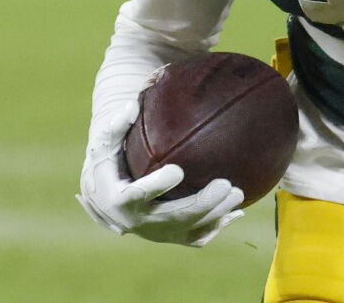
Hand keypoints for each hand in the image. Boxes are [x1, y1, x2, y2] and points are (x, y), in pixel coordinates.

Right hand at [76, 98, 244, 245]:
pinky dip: (215, 227)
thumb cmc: (110, 162)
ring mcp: (155, 233)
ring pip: (188, 230)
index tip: (178, 170)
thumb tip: (132, 105)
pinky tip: (235, 214)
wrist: (108, 196)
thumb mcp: (105, 145)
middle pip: (172, 218)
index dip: (156, 186)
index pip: (137, 196)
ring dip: (215, 214)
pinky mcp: (170, 237)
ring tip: (238, 194)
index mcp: (118, 200)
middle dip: (201, 204)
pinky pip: (195, 238)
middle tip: (226, 185)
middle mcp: (137, 223)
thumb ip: (116, 126)